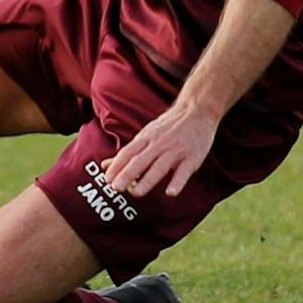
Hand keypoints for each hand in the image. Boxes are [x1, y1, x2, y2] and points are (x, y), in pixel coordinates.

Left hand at [103, 103, 217, 199]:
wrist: (197, 110)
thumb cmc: (169, 125)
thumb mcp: (146, 134)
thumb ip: (128, 152)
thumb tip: (105, 165)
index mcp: (147, 138)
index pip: (128, 152)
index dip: (117, 166)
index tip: (106, 179)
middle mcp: (159, 144)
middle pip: (140, 160)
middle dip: (127, 174)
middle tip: (115, 188)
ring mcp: (176, 151)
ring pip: (159, 167)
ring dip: (147, 180)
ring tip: (136, 193)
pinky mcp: (192, 158)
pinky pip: (184, 171)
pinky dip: (177, 182)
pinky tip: (171, 192)